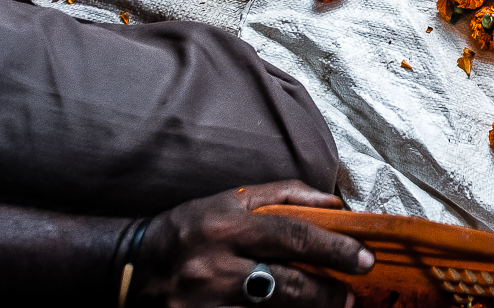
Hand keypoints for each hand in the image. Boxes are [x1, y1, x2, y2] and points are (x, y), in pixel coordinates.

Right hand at [132, 181, 372, 307]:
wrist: (129, 267)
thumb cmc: (189, 229)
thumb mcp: (229, 201)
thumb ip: (283, 196)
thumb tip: (333, 204)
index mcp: (227, 227)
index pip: (293, 236)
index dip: (334, 249)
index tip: (364, 260)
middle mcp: (216, 267)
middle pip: (287, 285)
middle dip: (326, 293)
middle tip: (349, 297)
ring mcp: (204, 304)